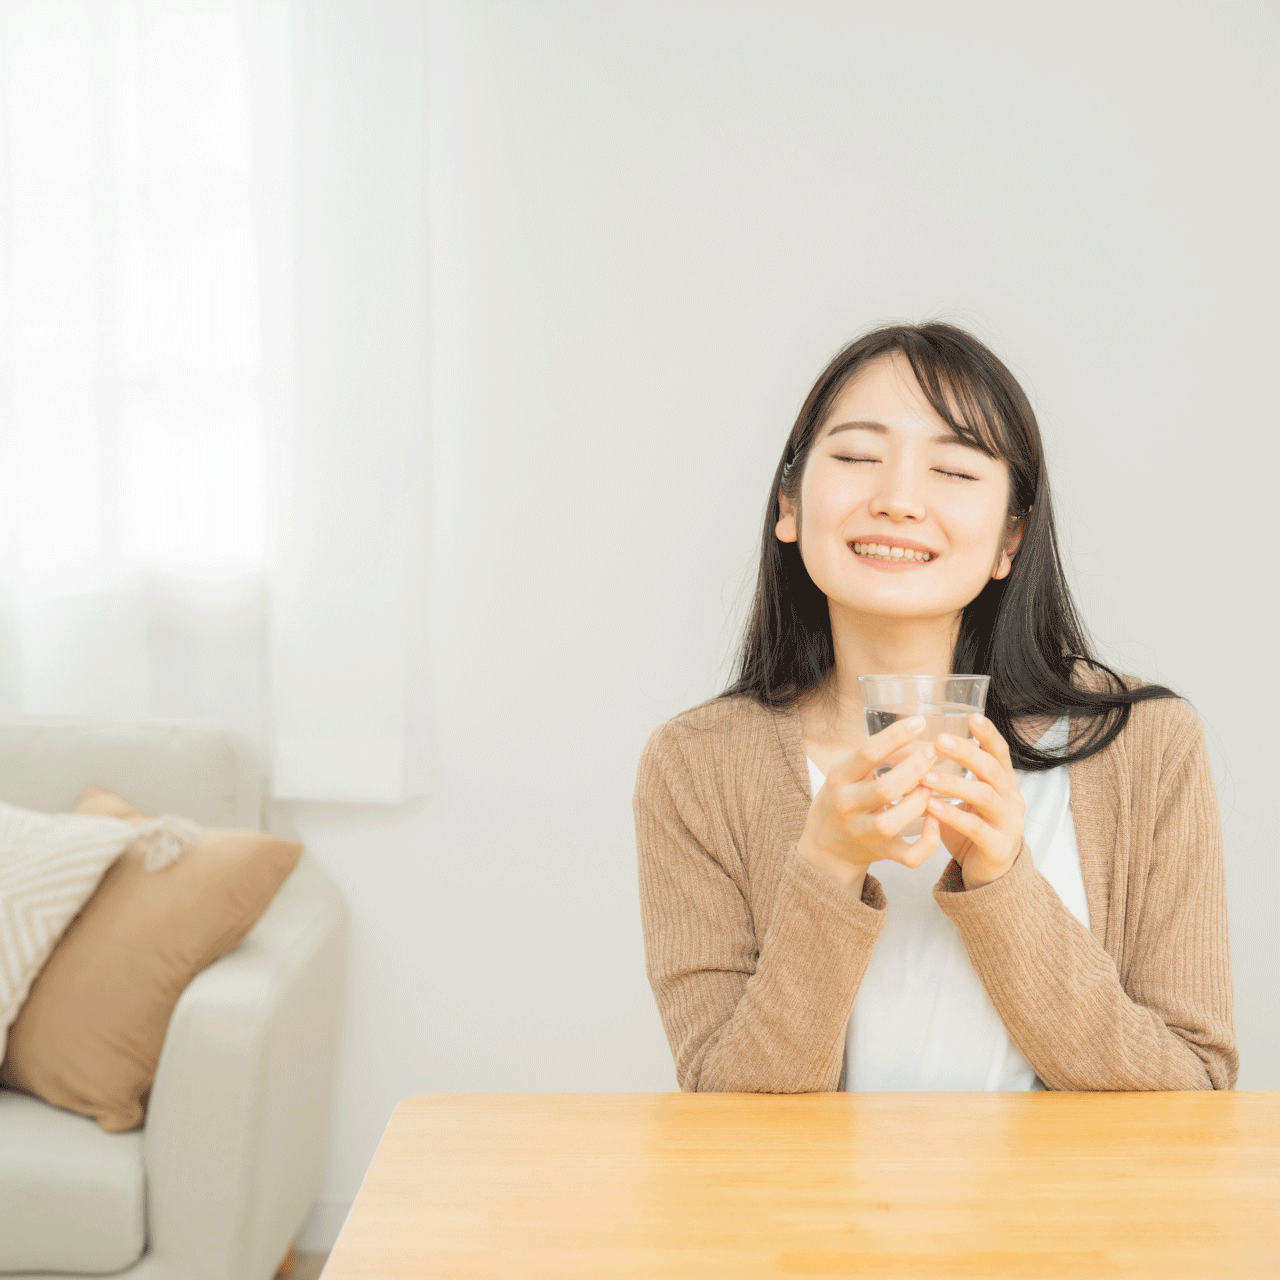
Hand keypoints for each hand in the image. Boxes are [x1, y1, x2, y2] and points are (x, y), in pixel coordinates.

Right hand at [797, 715, 944, 889]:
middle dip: (915, 769)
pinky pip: (909, 856)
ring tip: (931, 787)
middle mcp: (848, 806)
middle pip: (885, 789)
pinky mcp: (881, 853)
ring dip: (918, 803)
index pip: (866, 754)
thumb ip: (878, 756)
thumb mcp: (849, 772)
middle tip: (933, 753)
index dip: (895, 737)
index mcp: (839, 778)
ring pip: (893, 823)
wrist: (826, 845)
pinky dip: (928, 842)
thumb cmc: (843, 798)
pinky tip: (936, 822)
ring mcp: (863, 833)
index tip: (920, 722)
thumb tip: (918, 736)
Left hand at [922, 714, 1026, 889]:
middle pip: (992, 769)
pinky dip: (952, 816)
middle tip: (939, 740)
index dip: (988, 735)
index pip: (1000, 753)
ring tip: (927, 777)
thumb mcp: (965, 799)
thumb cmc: (972, 829)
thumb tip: (920, 746)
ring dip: (954, 784)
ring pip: (984, 797)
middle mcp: (1012, 799)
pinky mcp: (999, 847)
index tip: (971, 716)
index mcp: (1004, 784)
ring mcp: (1009, 823)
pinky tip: (932, 808)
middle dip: (966, 753)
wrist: (988, 874)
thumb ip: (952, 776)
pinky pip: (975, 828)